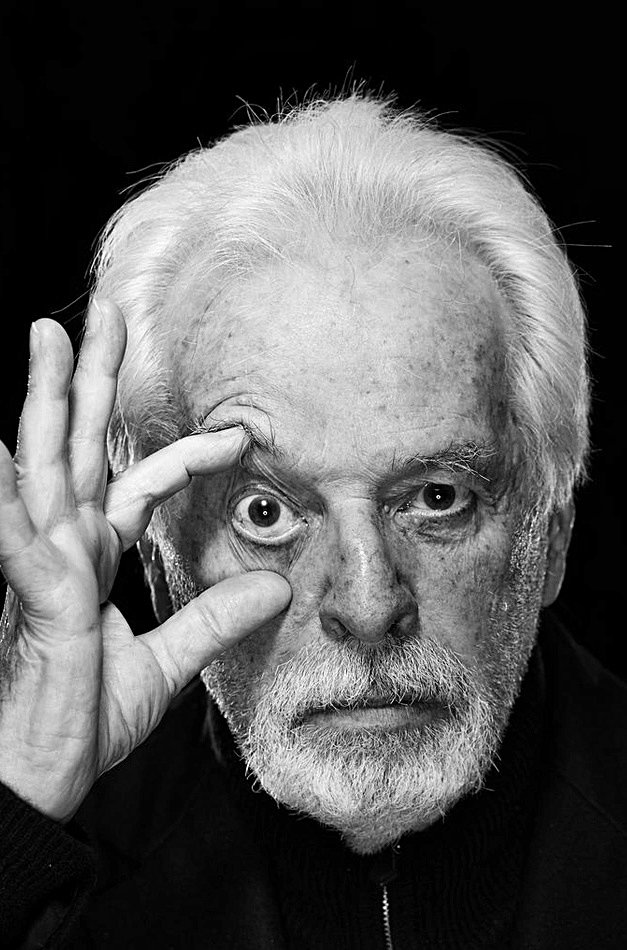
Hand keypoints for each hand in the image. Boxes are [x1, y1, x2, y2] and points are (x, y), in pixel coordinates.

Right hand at [0, 300, 290, 821]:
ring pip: (45, 465)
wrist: (41, 777)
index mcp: (93, 556)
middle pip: (77, 446)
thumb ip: (214, 620)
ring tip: (49, 338)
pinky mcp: (33, 595)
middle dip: (87, 379)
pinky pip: (18, 536)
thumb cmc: (81, 718)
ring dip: (44, 401)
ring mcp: (43, 564)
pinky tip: (2, 446)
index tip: (243, 437)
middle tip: (100, 315)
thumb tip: (276, 587)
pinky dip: (8, 494)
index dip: (189, 455)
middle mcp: (64, 546)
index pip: (142, 484)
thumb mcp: (165, 664)